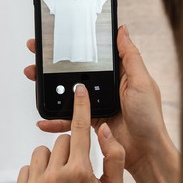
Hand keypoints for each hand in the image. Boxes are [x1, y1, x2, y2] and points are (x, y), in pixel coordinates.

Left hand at [16, 84, 124, 182]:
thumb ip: (114, 159)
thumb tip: (104, 130)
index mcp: (80, 173)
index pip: (80, 129)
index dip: (81, 106)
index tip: (79, 90)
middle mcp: (55, 177)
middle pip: (62, 141)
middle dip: (70, 151)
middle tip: (76, 172)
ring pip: (42, 152)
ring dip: (51, 162)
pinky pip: (27, 168)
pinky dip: (36, 175)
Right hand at [24, 26, 176, 175]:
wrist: (146, 152)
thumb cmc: (149, 117)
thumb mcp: (142, 81)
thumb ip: (130, 57)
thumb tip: (122, 30)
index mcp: (117, 74)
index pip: (91, 55)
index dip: (73, 46)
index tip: (56, 38)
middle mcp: (104, 87)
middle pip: (73, 71)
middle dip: (52, 63)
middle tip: (36, 55)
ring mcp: (94, 104)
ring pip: (66, 92)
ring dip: (47, 86)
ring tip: (33, 76)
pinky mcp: (88, 120)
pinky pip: (67, 118)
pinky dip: (54, 120)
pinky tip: (43, 119)